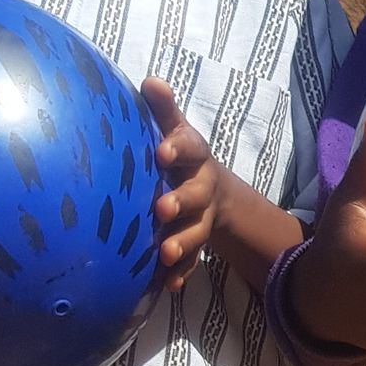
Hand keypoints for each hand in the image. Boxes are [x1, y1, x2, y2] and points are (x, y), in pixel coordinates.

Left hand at [141, 78, 221, 292]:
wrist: (214, 193)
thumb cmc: (180, 157)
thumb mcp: (176, 132)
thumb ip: (164, 111)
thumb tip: (150, 81)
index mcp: (195, 157)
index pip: (190, 147)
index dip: (178, 149)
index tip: (161, 152)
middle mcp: (202, 188)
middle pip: (196, 194)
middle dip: (181, 201)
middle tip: (162, 208)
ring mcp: (202, 218)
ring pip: (196, 231)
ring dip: (182, 242)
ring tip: (164, 252)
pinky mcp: (195, 244)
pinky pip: (191, 260)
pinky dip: (181, 272)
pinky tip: (168, 284)